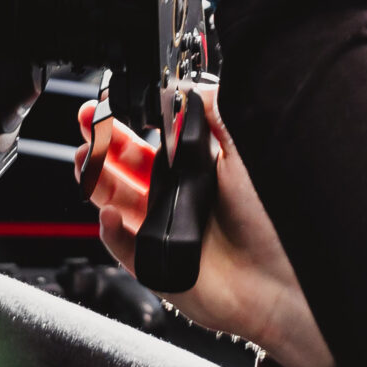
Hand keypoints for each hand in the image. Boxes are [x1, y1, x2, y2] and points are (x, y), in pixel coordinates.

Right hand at [75, 92, 335, 366]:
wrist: (282, 278)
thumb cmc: (273, 217)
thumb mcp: (245, 151)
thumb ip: (216, 116)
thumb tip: (191, 88)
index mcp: (199, 170)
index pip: (153, 142)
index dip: (128, 124)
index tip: (105, 106)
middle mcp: (179, 198)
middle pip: (127, 169)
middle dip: (102, 144)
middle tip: (85, 122)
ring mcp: (165, 231)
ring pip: (117, 202)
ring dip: (96, 179)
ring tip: (84, 157)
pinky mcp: (156, 265)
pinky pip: (123, 246)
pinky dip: (111, 231)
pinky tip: (109, 215)